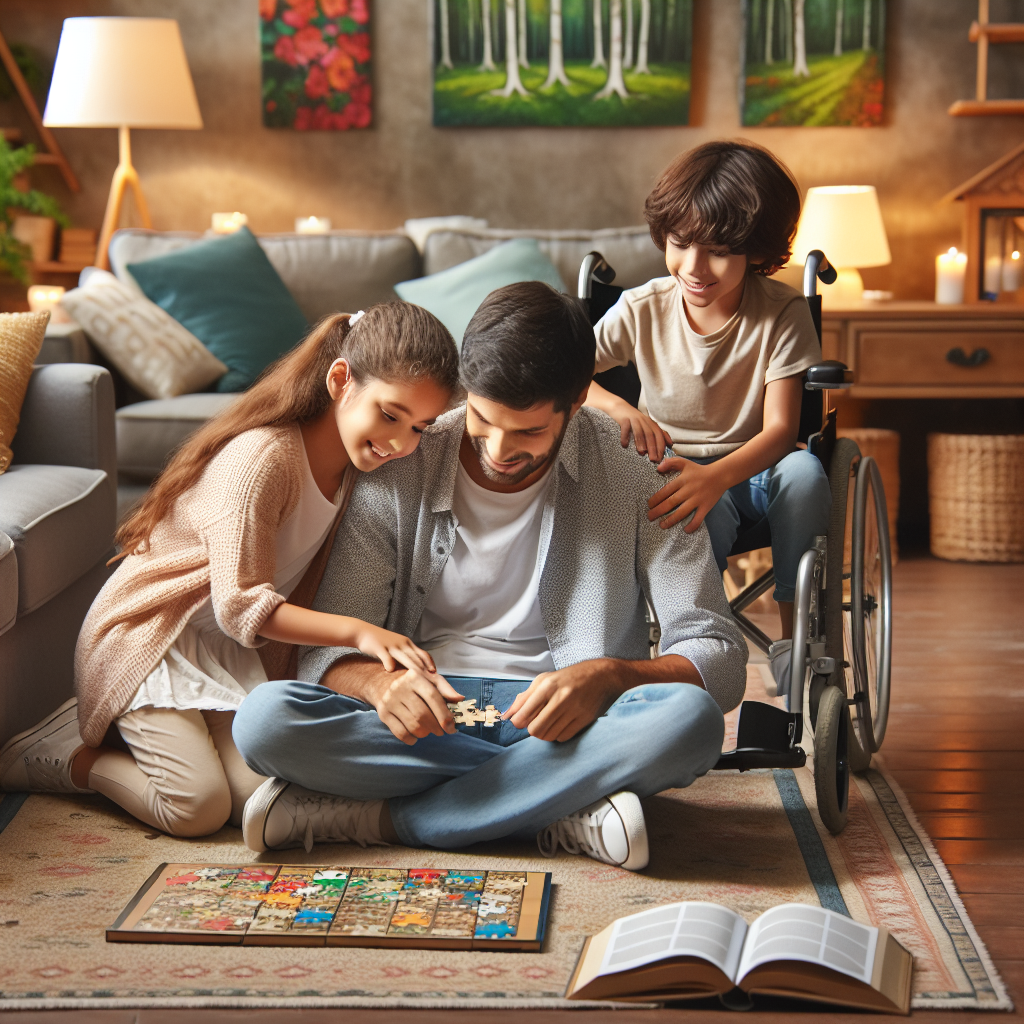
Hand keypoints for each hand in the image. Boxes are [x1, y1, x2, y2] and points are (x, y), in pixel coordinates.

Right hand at [355, 624, 438, 677]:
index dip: (431, 665)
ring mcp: (392, 645)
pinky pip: (386, 657)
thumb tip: (415, 672)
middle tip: (433, 683)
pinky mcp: (380, 647)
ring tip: (419, 681)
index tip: (436, 676)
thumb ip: (405, 657)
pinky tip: (390, 672)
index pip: (424, 654)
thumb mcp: (396, 648)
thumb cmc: (380, 643)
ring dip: (414, 669)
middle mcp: (402, 643)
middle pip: (417, 658)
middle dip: (426, 671)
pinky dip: (389, 664)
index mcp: (408, 643)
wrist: (362, 632)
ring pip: (405, 658)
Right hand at [369, 666, 465, 745]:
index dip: (444, 715)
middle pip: (423, 715)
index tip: (451, 727)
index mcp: (414, 677)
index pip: (433, 697)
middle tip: (441, 731)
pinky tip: (416, 736)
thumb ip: (445, 689)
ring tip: (428, 731)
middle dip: (436, 727)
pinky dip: (411, 739)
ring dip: (425, 733)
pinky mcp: (383, 713)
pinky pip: (400, 733)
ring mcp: (390, 700)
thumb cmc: (411, 682)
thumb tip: (460, 700)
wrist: (381, 681)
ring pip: (413, 725)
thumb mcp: (428, 679)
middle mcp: (400, 687)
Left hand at [502, 659, 625, 741]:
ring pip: (549, 736)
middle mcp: (560, 698)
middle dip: (532, 730)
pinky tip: (561, 724)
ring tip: (549, 722)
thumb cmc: (568, 677)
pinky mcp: (584, 719)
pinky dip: (558, 734)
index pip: (523, 715)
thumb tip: (506, 715)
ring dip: (545, 732)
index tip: (521, 720)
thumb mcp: (544, 680)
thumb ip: (524, 698)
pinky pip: (563, 737)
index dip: (518, 722)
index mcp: (547, 686)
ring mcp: (574, 709)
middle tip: (536, 722)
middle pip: (535, 730)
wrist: (602, 675)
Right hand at [609, 402, 671, 462]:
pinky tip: (625, 445)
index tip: (660, 458)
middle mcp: (644, 420)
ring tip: (642, 453)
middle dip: (653, 447)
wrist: (618, 407)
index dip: (661, 446)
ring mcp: (634, 419)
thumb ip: (656, 433)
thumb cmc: (633, 420)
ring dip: (641, 442)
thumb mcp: (646, 425)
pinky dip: (625, 436)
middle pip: (650, 434)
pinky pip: (625, 427)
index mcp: (650, 423)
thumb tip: (669, 444)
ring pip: (639, 431)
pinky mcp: (624, 418)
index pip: (659, 435)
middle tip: (653, 459)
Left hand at [648, 458, 725, 530]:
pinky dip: (692, 525)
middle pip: (671, 502)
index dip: (656, 498)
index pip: (665, 490)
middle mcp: (688, 490)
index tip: (649, 505)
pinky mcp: (706, 506)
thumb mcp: (684, 462)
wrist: (720, 475)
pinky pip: (698, 518)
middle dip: (658, 511)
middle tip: (650, 517)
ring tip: (662, 525)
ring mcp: (697, 500)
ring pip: (682, 512)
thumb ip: (671, 463)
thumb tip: (658, 468)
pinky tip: (685, 530)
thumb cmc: (700, 470)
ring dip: (671, 520)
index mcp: (682, 480)